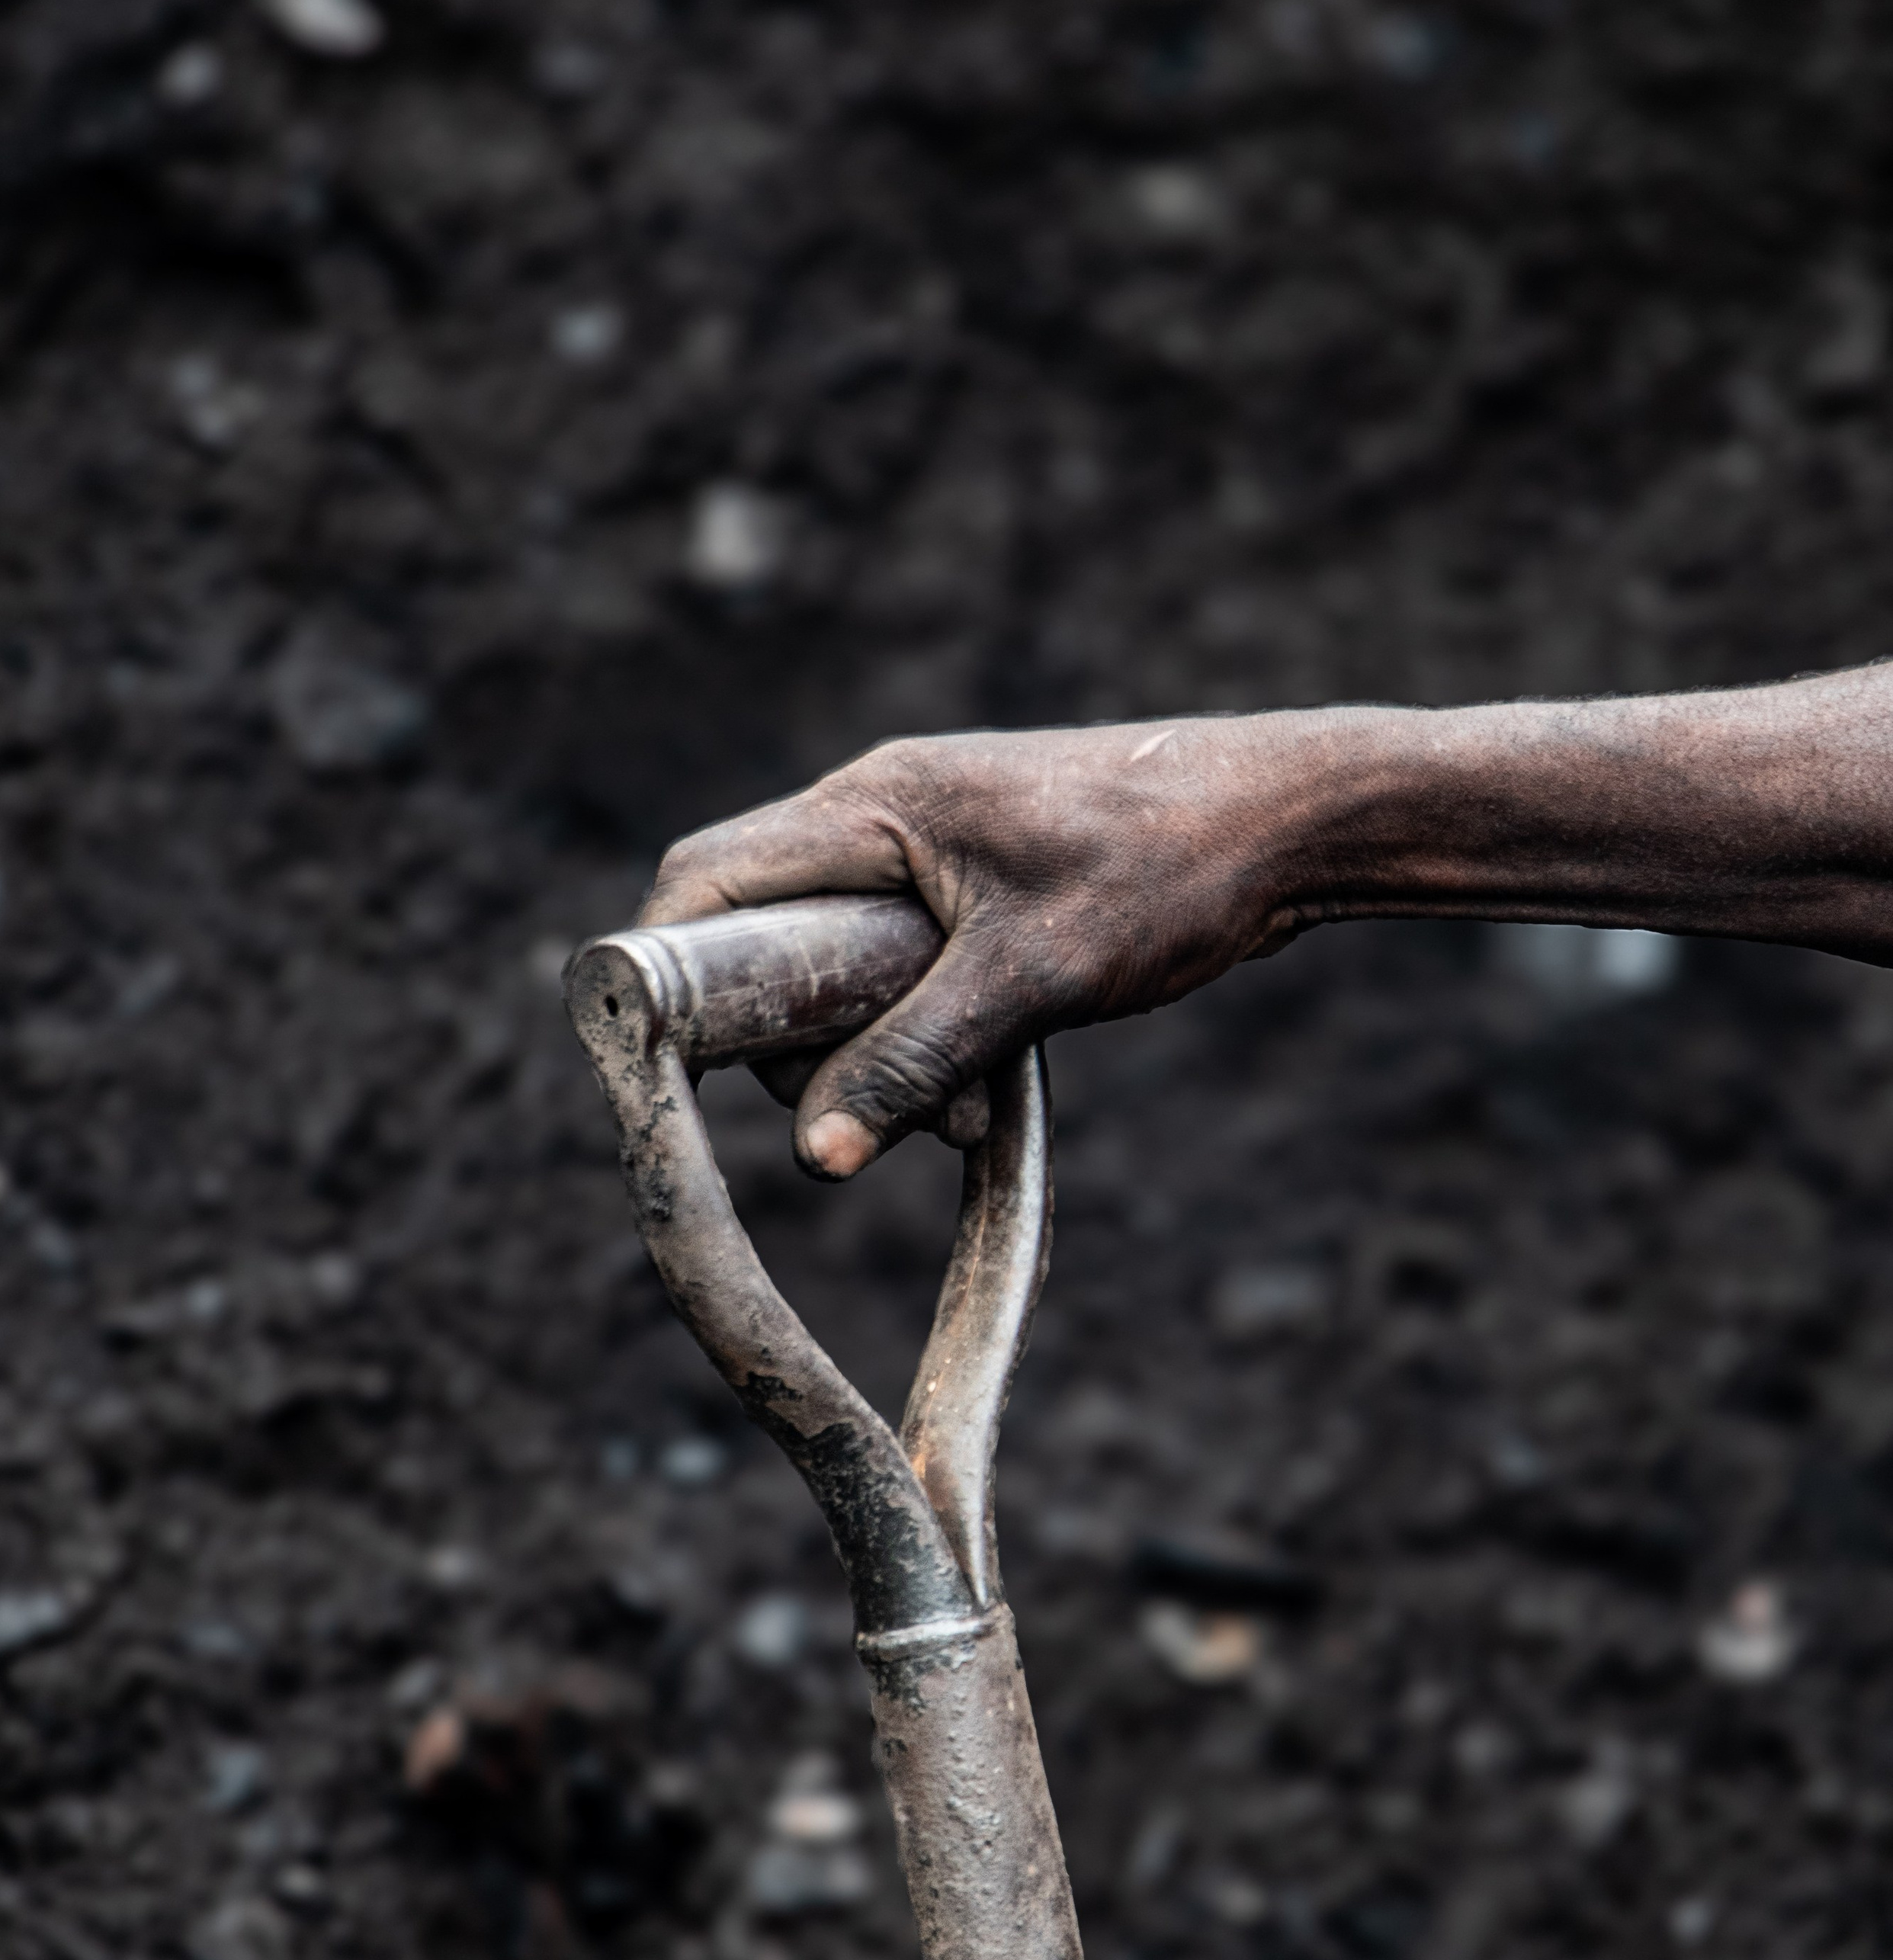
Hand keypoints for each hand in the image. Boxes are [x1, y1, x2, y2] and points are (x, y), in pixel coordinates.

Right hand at [637, 717, 1335, 1176]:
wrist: (1296, 822)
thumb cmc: (1168, 868)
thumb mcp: (1030, 978)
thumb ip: (913, 1060)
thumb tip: (814, 1153)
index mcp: (873, 806)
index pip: (708, 876)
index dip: (665, 970)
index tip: (664, 1066)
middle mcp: (883, 816)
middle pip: (765, 938)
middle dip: (794, 1045)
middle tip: (855, 1113)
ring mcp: (929, 853)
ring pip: (839, 972)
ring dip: (872, 1059)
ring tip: (954, 1112)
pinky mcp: (973, 892)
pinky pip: (904, 977)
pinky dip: (925, 1043)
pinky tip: (983, 1094)